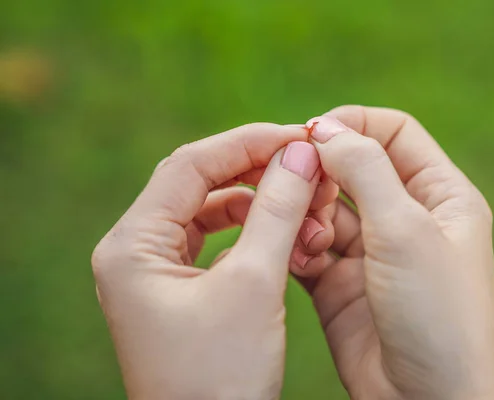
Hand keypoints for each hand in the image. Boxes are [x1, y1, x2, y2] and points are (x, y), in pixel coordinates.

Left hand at [91, 124, 335, 399]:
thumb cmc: (221, 378)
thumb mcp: (254, 286)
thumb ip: (276, 211)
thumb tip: (300, 153)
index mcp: (131, 246)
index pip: (190, 166)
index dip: (248, 143)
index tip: (299, 136)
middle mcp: (134, 252)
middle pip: (198, 184)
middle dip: (256, 171)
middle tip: (306, 164)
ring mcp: (154, 272)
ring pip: (209, 212)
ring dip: (257, 202)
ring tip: (302, 203)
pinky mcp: (178, 290)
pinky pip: (214, 242)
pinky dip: (250, 231)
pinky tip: (281, 234)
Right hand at [299, 106, 493, 399]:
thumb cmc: (438, 316)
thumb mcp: (406, 229)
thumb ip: (365, 170)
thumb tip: (325, 129)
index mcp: (440, 196)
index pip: (394, 132)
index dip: (353, 124)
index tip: (312, 134)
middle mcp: (406, 219)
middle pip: (353, 169)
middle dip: (322, 171)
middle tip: (293, 181)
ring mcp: (372, 253)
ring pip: (326, 209)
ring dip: (307, 213)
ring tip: (304, 233)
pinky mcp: (341, 285)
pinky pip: (309, 249)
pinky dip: (296, 245)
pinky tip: (297, 257)